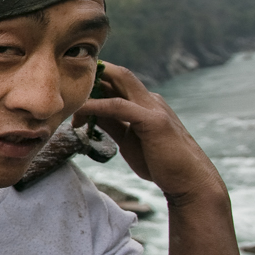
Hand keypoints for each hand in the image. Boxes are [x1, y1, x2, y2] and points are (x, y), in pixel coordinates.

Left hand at [76, 63, 224, 204]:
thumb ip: (112, 123)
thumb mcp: (128, 139)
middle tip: (65, 81)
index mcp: (145, 103)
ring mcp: (153, 107)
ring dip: (93, 84)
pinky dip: (97, 105)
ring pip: (120, 81)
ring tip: (70, 94)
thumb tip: (90, 113)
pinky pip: (119, 106)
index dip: (96, 79)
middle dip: (93, 72)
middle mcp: (150, 100)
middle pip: (119, 74)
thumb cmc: (159, 162)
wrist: (188, 181)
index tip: (72, 87)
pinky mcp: (153, 121)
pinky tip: (81, 109)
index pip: (118, 81)